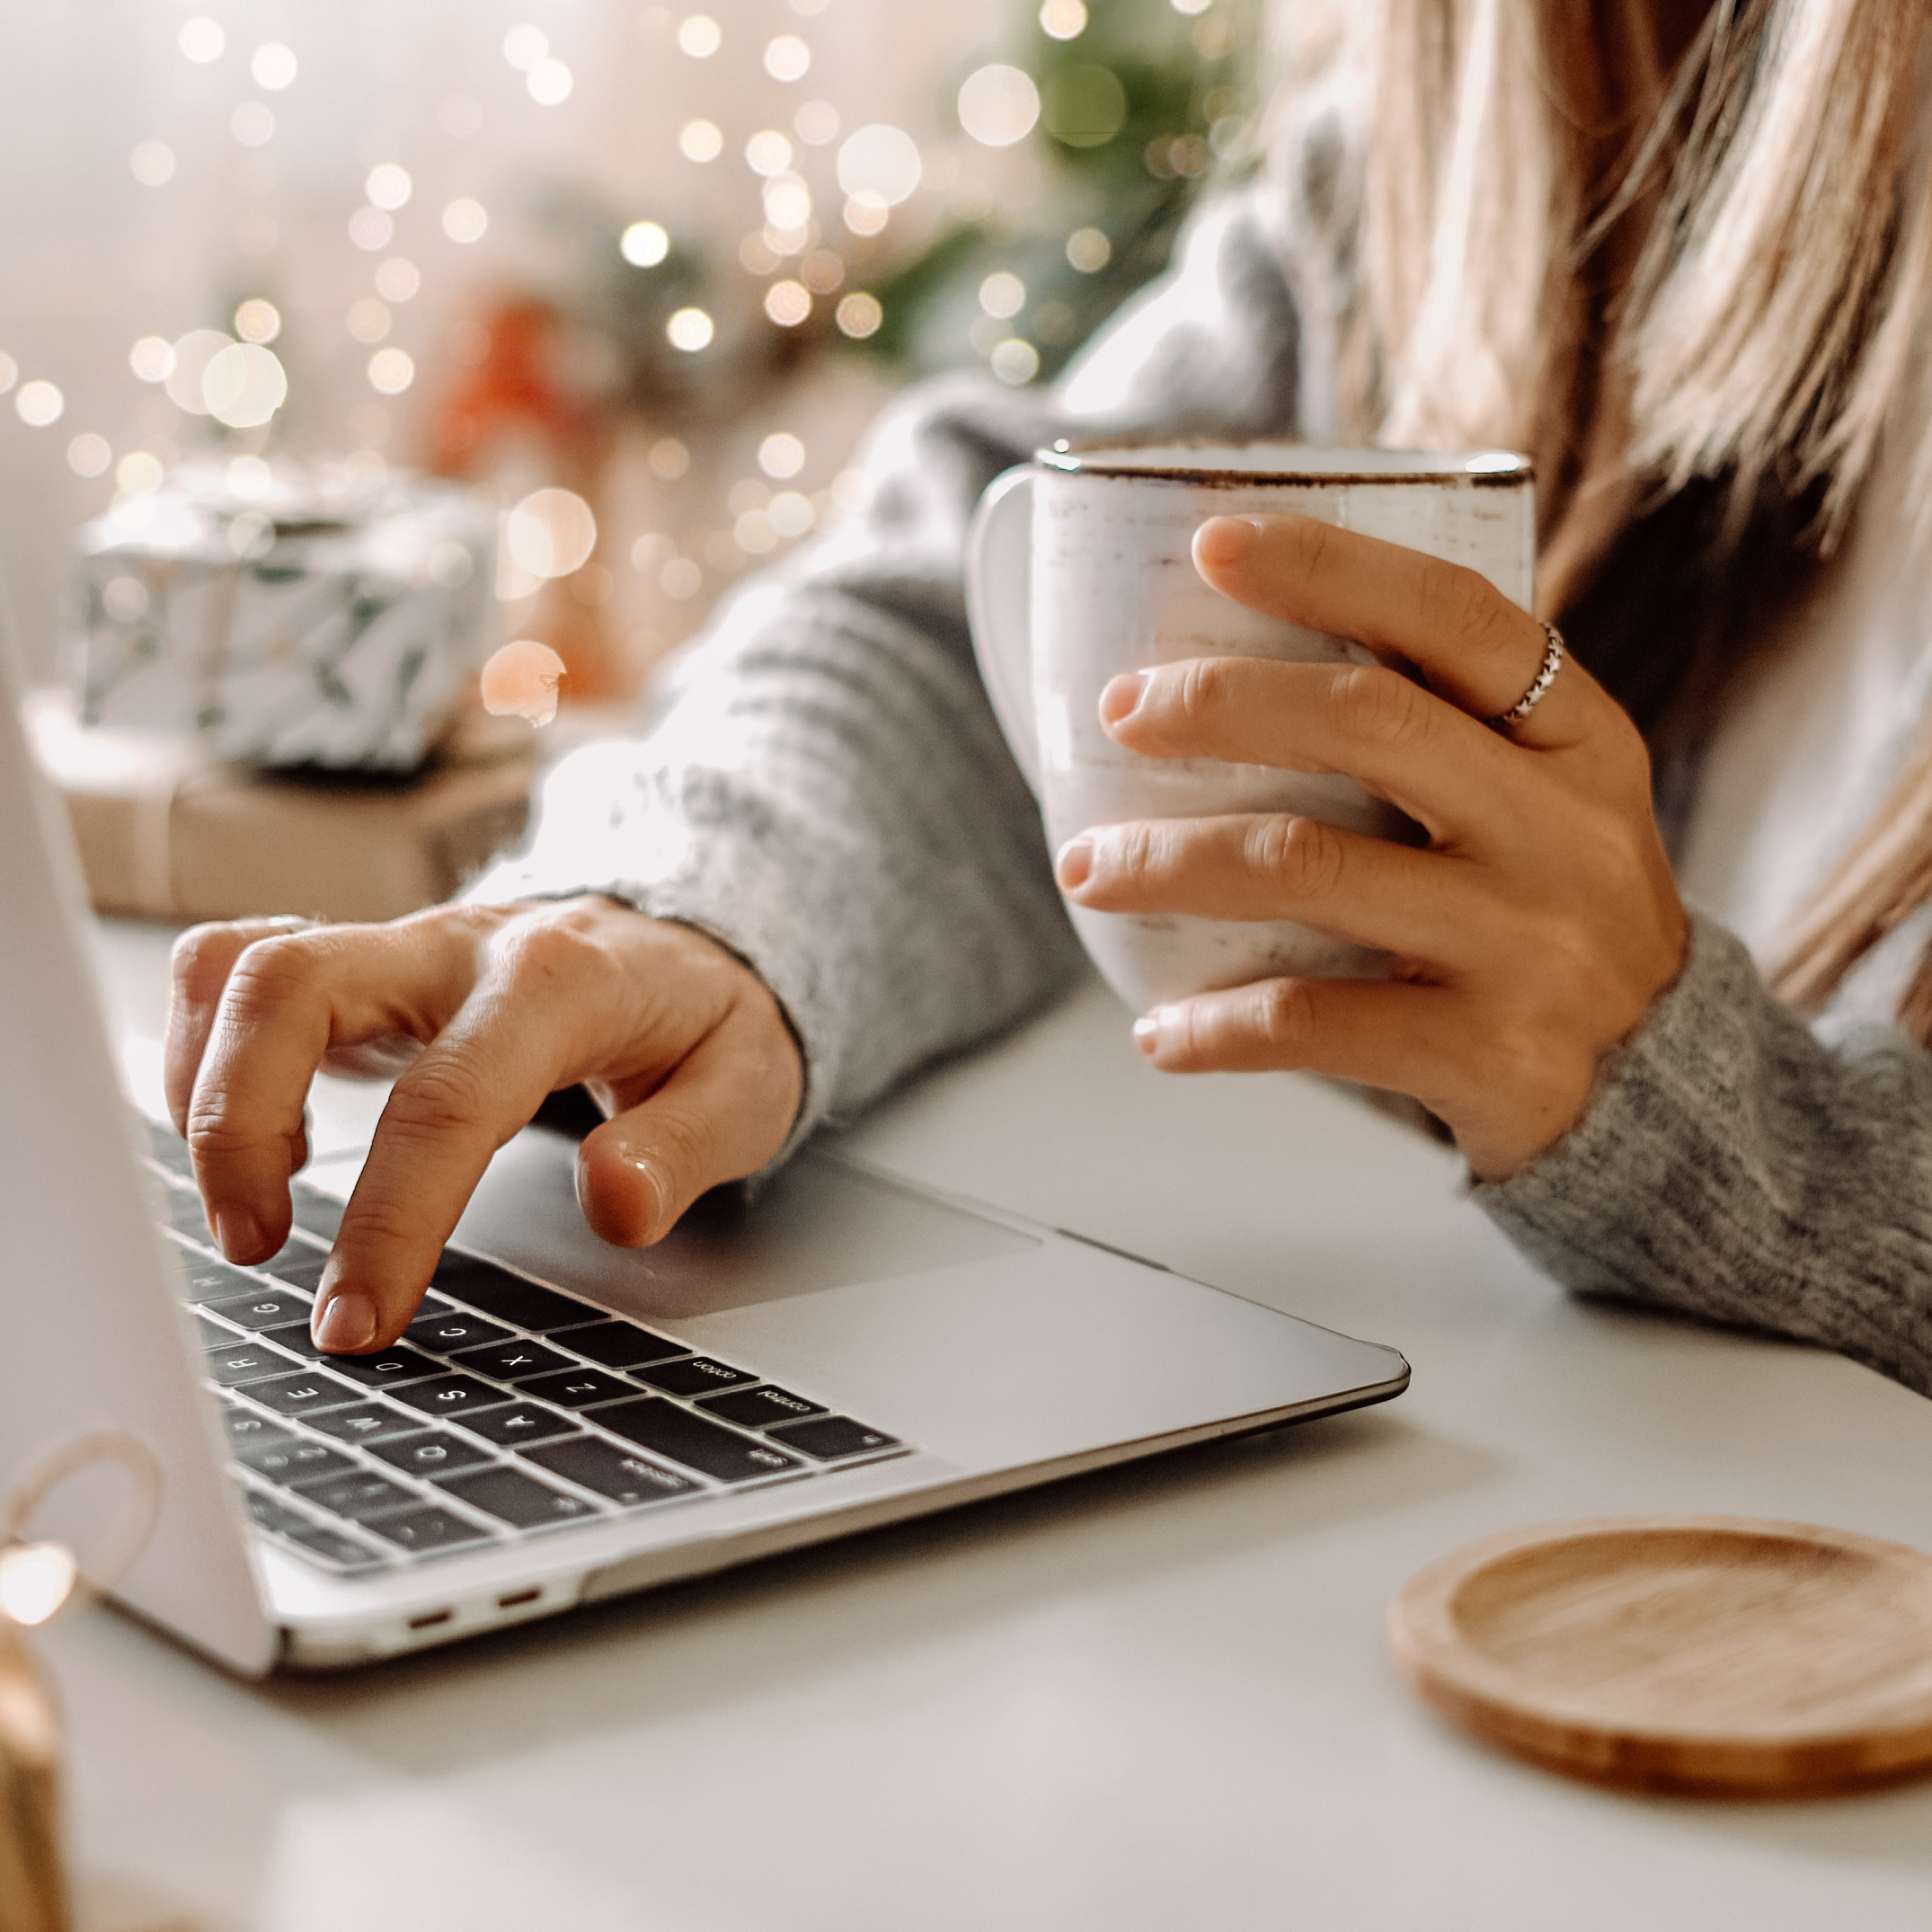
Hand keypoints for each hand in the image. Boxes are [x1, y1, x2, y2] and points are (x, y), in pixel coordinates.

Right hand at [165, 898, 802, 1350]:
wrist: (685, 940)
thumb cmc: (707, 1021)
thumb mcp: (746, 1088)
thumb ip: (683, 1149)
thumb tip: (614, 1204)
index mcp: (560, 983)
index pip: (449, 1098)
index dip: (392, 1217)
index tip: (357, 1319)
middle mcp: (460, 948)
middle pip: (293, 986)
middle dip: (236, 1122)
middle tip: (253, 1245)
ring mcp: (399, 947)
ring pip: (244, 966)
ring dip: (206, 1088)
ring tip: (250, 1206)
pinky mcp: (360, 963)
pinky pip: (239, 970)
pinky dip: (211, 1054)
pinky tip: (269, 1145)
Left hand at [1052, 513, 1687, 1180]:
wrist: (1657, 1087)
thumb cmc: (1550, 913)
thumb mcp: (1548, 800)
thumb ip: (1447, 733)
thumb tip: (1229, 669)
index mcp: (1579, 738)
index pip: (1456, 618)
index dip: (1333, 566)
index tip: (1215, 543)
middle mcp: (1563, 829)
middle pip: (1367, 722)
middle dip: (1220, 703)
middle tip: (1121, 712)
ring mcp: (1527, 944)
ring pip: (1310, 867)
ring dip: (1171, 861)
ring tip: (1088, 868)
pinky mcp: (1486, 1052)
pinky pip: (1312, 1024)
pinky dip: (1213, 1025)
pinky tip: (1159, 1030)